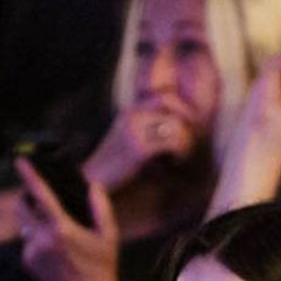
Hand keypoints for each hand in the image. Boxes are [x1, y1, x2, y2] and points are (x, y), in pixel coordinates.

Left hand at [14, 157, 121, 280]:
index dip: (30, 176)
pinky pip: (27, 243)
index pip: (41, 195)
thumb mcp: (109, 236)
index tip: (20, 161)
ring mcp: (31, 252)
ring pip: (25, 226)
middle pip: (22, 208)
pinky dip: (36, 240)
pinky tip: (54, 251)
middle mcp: (41, 238)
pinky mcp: (27, 263)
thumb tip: (94, 185)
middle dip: (26, 199)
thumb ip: (100, 207)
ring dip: (35, 223)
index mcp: (62, 228)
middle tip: (39, 199)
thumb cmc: (102, 268)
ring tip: (56, 233)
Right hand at [82, 105, 198, 190]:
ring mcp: (135, 130)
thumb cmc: (116, 170)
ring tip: (180, 157)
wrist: (92, 185)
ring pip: (177, 122)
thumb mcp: (133, 143)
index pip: (165, 95)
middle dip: (187, 120)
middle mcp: (133, 116)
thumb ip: (151, 131)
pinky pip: (173, 141)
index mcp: (131, 113)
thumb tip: (182, 129)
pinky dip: (180, 153)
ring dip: (186, 141)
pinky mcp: (139, 147)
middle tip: (187, 142)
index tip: (186, 130)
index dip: (182, 109)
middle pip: (172, 102)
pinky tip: (175, 164)